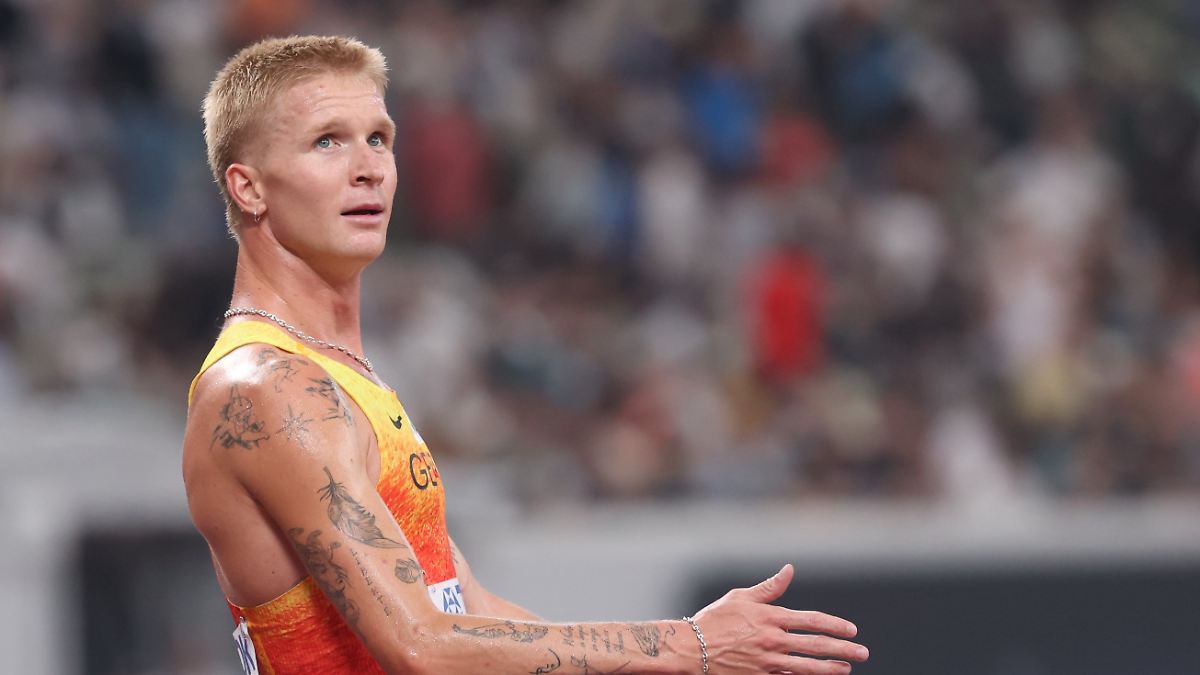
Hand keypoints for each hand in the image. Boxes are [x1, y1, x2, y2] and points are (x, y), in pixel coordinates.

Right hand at [691, 564, 868, 673]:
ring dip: (831, 669)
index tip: (852, 630)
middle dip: (844, 649)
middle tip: (863, 652)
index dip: (836, 626)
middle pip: (817, 646)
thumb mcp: (741, 597)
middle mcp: (773, 640)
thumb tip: (790, 570)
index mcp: (771, 617)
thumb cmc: (715, 620)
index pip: (813, 621)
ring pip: (808, 667)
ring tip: (846, 668)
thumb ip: (770, 587)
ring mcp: (768, 662)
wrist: (692, 648)